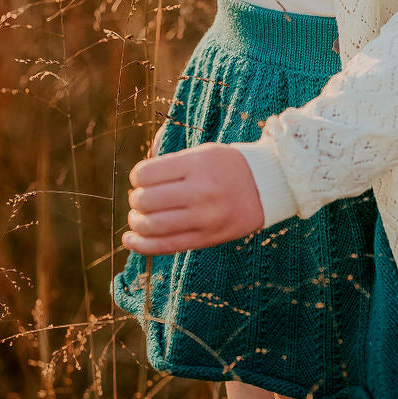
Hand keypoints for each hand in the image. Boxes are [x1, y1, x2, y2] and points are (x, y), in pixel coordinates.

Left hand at [121, 142, 265, 255]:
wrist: (266, 187)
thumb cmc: (228, 167)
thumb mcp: (203, 152)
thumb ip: (171, 162)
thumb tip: (137, 178)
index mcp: (197, 164)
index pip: (147, 173)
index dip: (136, 177)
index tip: (141, 179)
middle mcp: (201, 191)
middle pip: (146, 200)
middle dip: (135, 200)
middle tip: (139, 198)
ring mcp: (204, 218)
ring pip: (153, 225)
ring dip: (136, 222)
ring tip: (137, 217)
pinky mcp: (207, 239)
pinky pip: (166, 246)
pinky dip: (141, 245)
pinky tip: (130, 239)